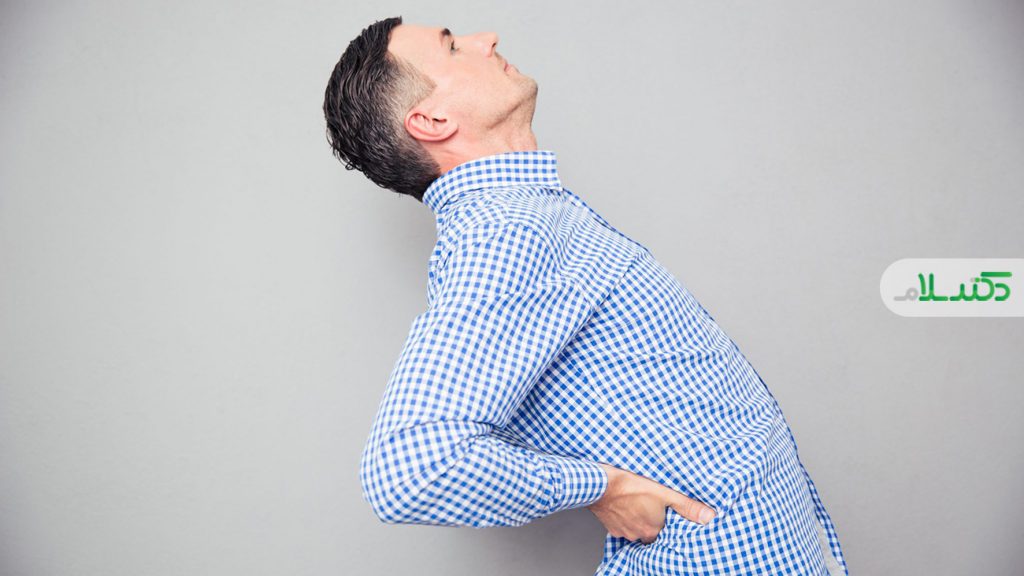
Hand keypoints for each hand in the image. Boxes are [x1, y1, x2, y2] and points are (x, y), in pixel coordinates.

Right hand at [586, 462, 715, 544]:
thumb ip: (687, 506)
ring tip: (637, 503)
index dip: (664, 521)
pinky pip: (620, 525)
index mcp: (653, 529)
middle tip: (649, 505)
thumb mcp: (664, 492)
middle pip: (649, 531)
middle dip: (650, 520)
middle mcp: (638, 534)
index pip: (664, 531)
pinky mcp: (610, 526)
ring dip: (636, 518)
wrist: (599, 484)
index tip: (663, 511)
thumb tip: (709, 516)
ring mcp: (622, 531)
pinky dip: (623, 517)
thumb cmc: (630, 486)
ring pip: (634, 528)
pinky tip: (624, 505)